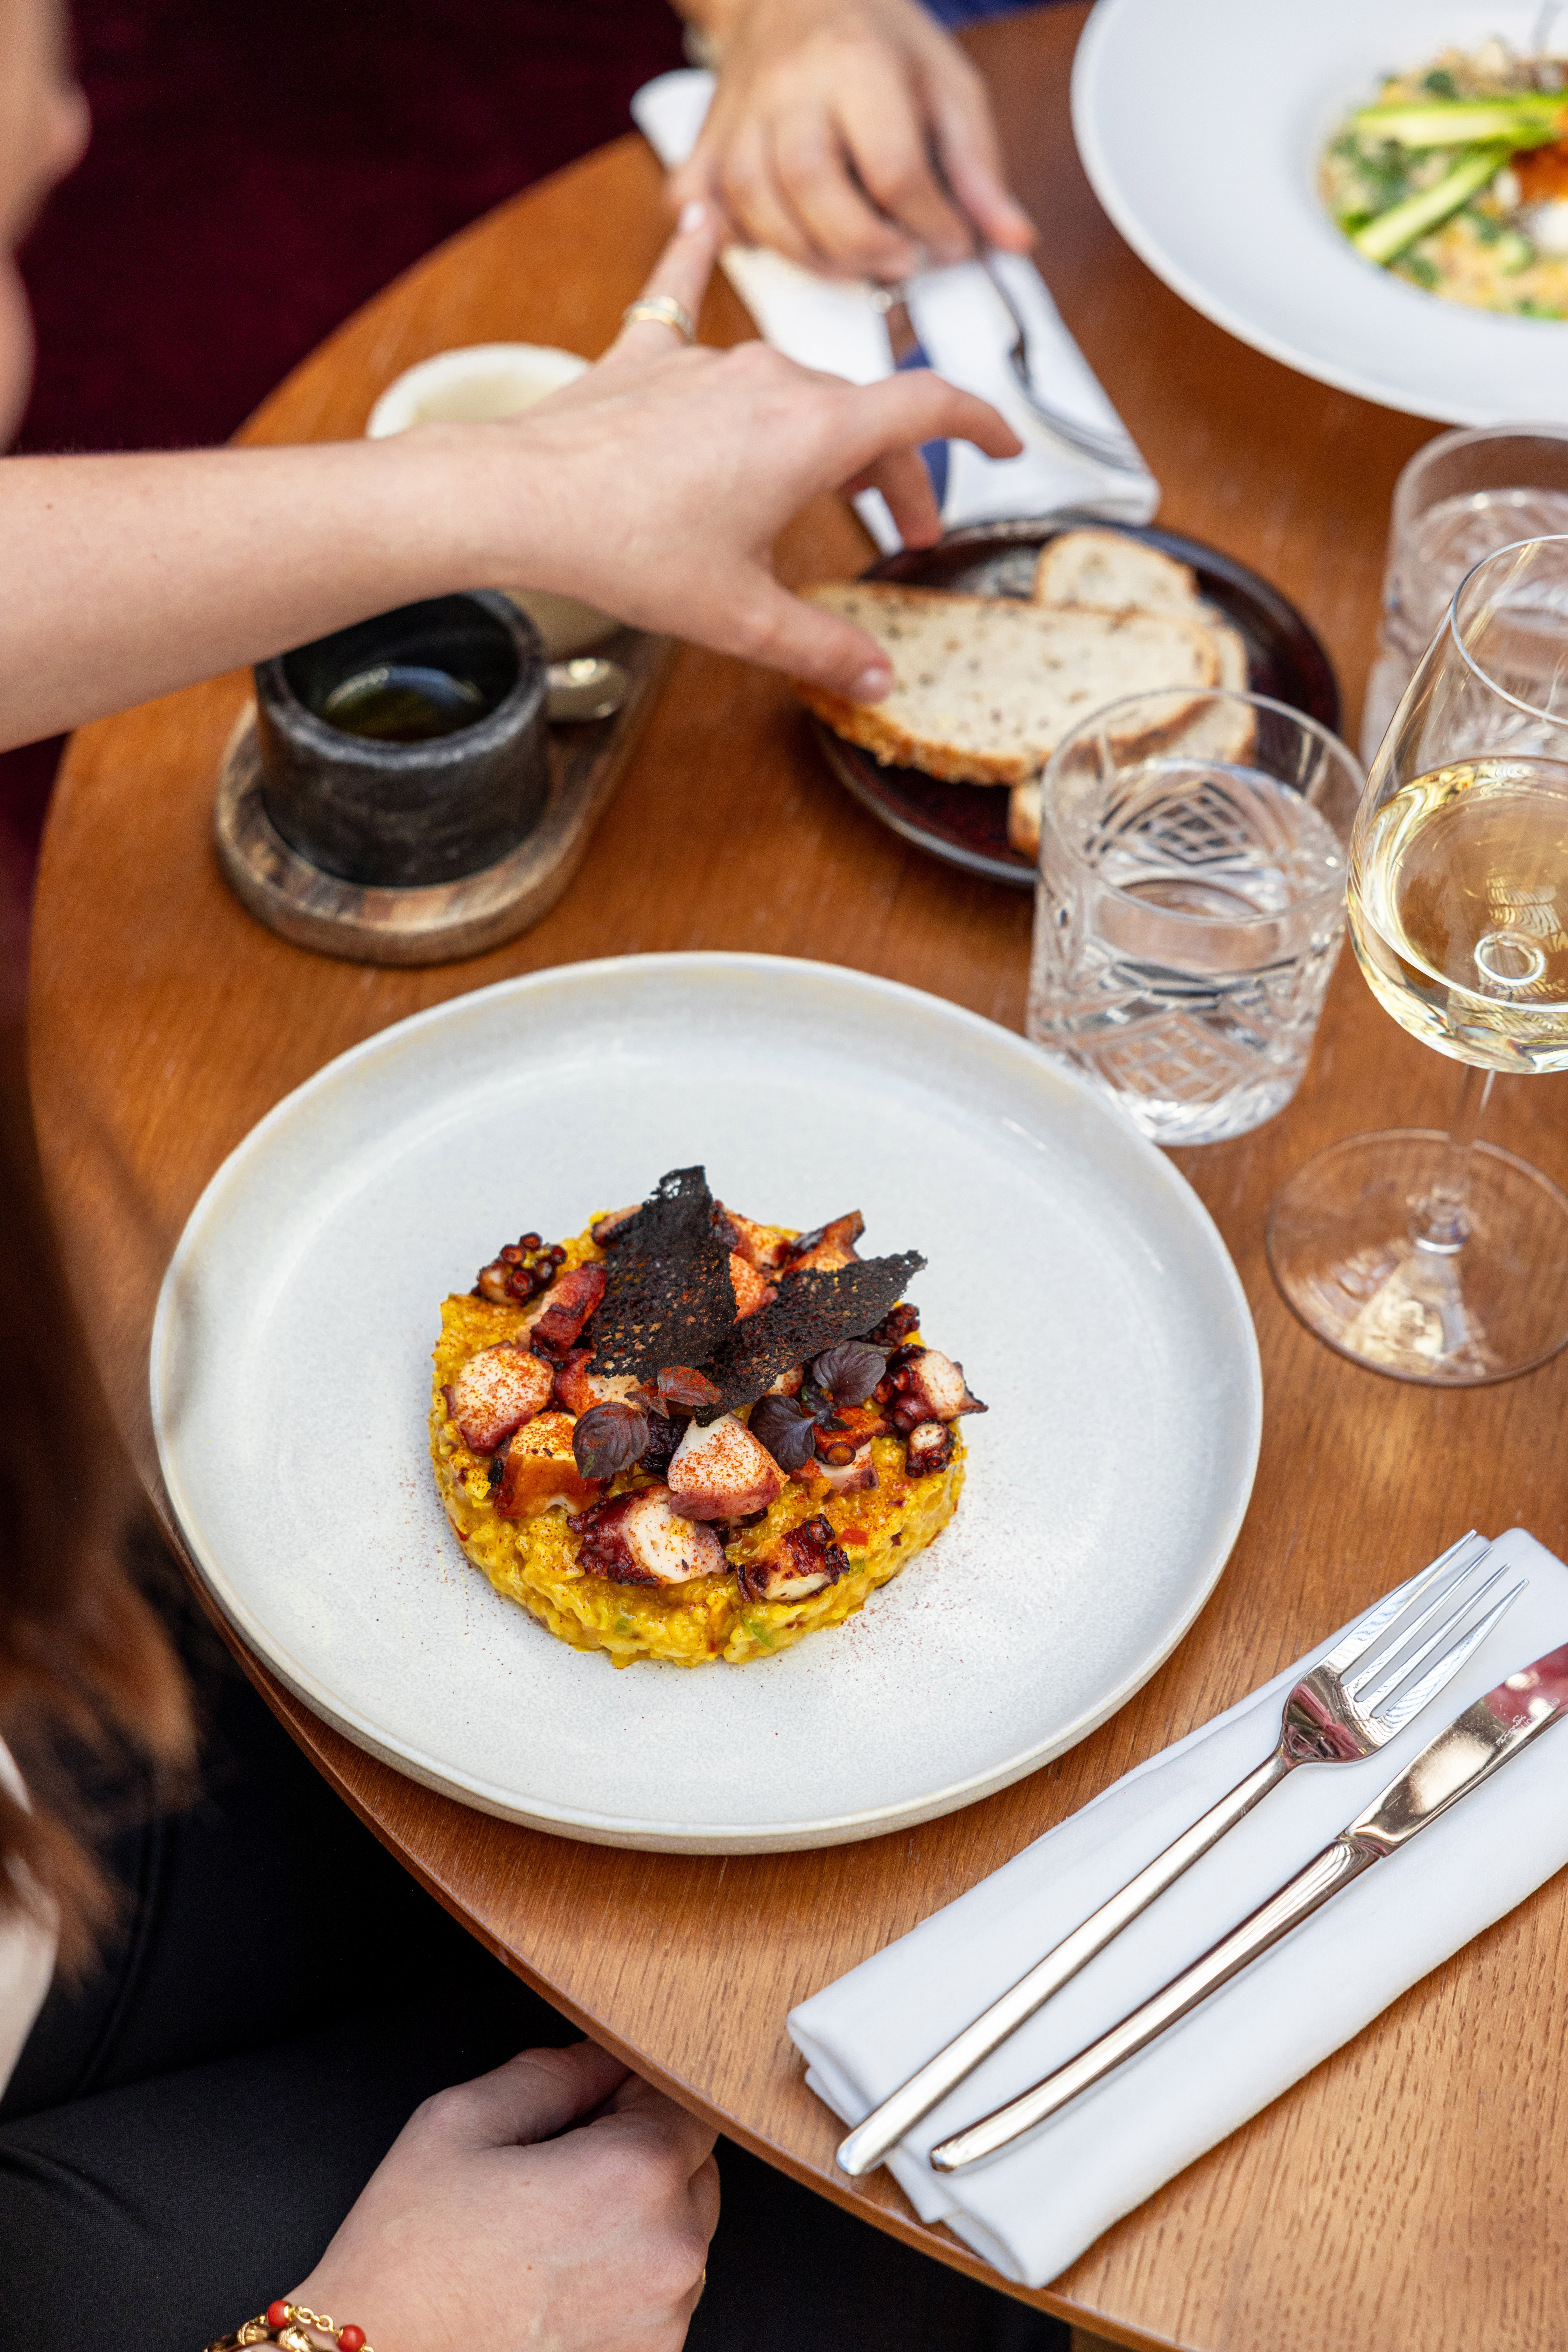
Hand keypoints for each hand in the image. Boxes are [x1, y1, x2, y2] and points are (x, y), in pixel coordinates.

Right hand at [289, 2041, 719, 2351]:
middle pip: (693, 2165)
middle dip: (639, 2151)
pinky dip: (628, 2275)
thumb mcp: (463, 2121)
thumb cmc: (412, 2260)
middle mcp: (669, 2250)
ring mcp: (665, 2318)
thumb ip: (553, 2072)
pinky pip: (663, 2292)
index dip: (633, 2091)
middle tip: (558, 2168)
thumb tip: (603, 2056)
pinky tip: (560, 2276)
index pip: (684, 2098)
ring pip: (682, 2230)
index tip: (591, 2103)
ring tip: (552, 2229)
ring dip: (638, 2216)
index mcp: (634, 2175)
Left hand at [451, 202, 1019, 698]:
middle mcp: (771, 380)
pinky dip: (697, 262)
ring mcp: (709, 363)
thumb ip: (821, 647)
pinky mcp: (647, 357)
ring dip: (824, 432)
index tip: (1006, 445)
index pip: (929, 409)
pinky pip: (681, 299)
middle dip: (894, 475)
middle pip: (864, 417)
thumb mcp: (741, 618)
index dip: (982, 426)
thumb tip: (875, 680)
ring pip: (794, 388)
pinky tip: (703, 216)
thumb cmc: (629, 549)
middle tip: (899, 533)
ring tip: (826, 485)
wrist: (523, 500)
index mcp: (813, 433)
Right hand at [669, 0, 1033, 280]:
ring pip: (755, 205)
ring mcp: (739, 116)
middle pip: (813, 186)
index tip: (952, 245)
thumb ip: (978, 168)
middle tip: (901, 264)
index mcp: (857, 63)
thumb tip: (1015, 239)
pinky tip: (773, 240)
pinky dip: (729, 236)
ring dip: (807, 255)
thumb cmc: (877, 45)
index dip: (930, 224)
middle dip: (864, 245)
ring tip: (851, 265)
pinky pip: (701, 203)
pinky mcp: (707, 141)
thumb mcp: (946, 87)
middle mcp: (789, 87)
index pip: (892, 166)